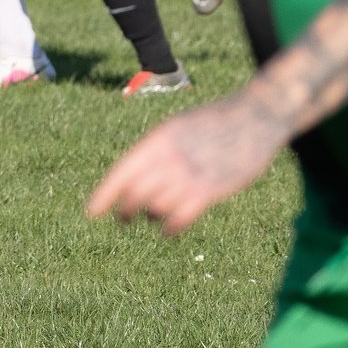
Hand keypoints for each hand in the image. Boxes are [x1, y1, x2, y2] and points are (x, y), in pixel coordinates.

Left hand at [85, 94, 286, 235]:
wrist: (256, 116)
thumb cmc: (213, 122)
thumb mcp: (177, 128)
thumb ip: (156, 152)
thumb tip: (132, 179)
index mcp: (157, 140)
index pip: (122, 173)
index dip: (104, 195)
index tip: (92, 213)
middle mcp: (169, 158)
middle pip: (134, 196)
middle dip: (125, 211)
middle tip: (123, 219)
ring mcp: (190, 175)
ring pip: (155, 209)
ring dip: (151, 217)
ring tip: (152, 216)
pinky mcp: (212, 190)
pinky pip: (180, 218)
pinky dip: (170, 228)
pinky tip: (167, 231)